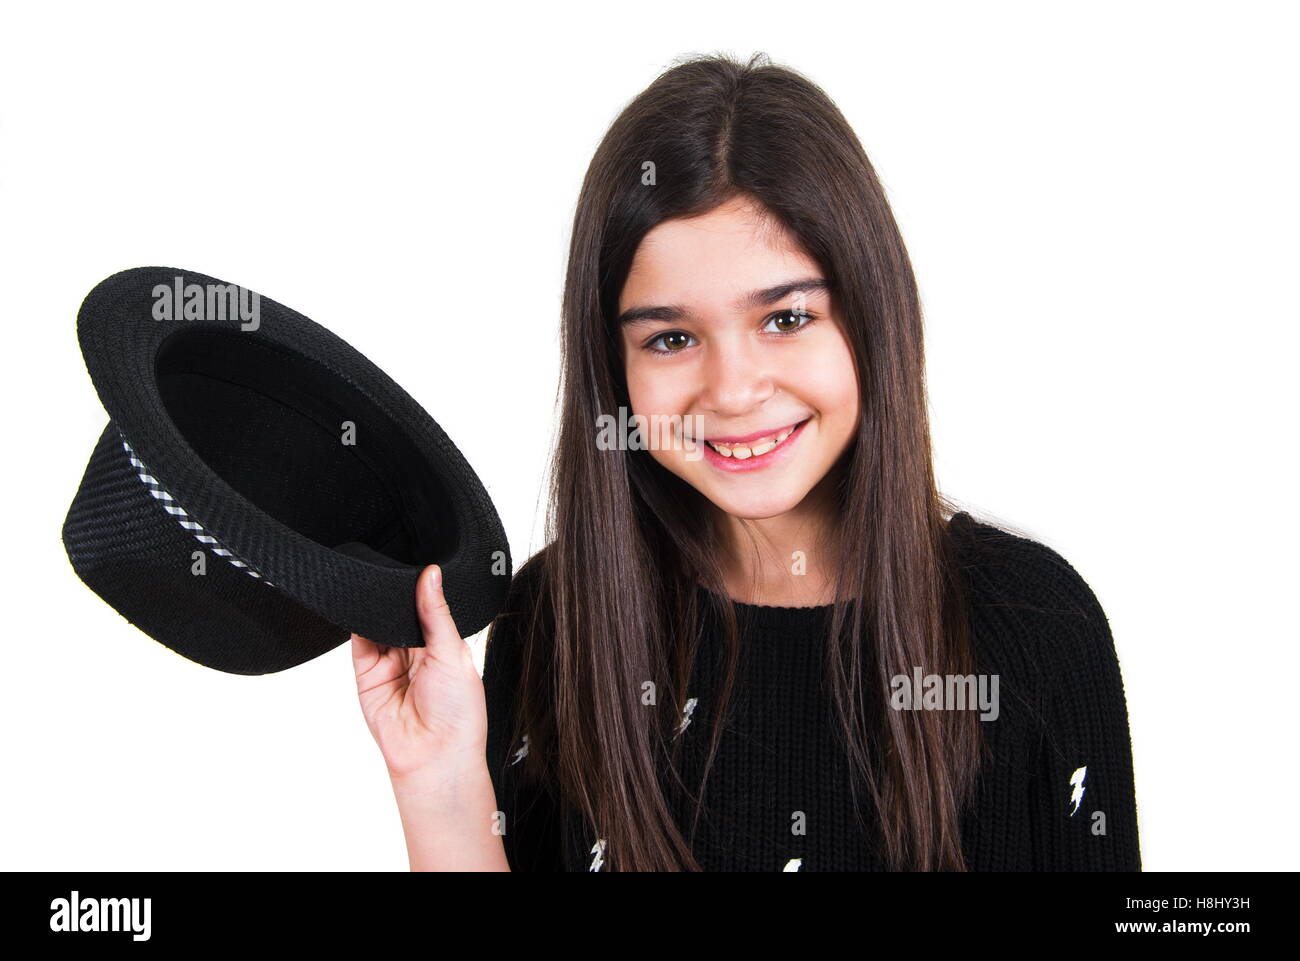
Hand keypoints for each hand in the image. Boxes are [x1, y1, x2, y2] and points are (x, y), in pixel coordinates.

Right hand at [352, 565, 487, 781]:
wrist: (434, 757)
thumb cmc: (459, 713)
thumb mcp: (452, 653)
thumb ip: (436, 613)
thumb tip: (431, 575)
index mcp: (443, 646)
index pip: (428, 608)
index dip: (422, 588)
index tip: (417, 560)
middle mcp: (416, 653)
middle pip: (400, 614)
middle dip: (397, 595)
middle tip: (394, 568)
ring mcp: (390, 663)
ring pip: (378, 623)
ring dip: (378, 607)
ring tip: (379, 586)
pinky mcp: (367, 674)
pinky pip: (359, 641)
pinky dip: (358, 622)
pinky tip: (363, 606)